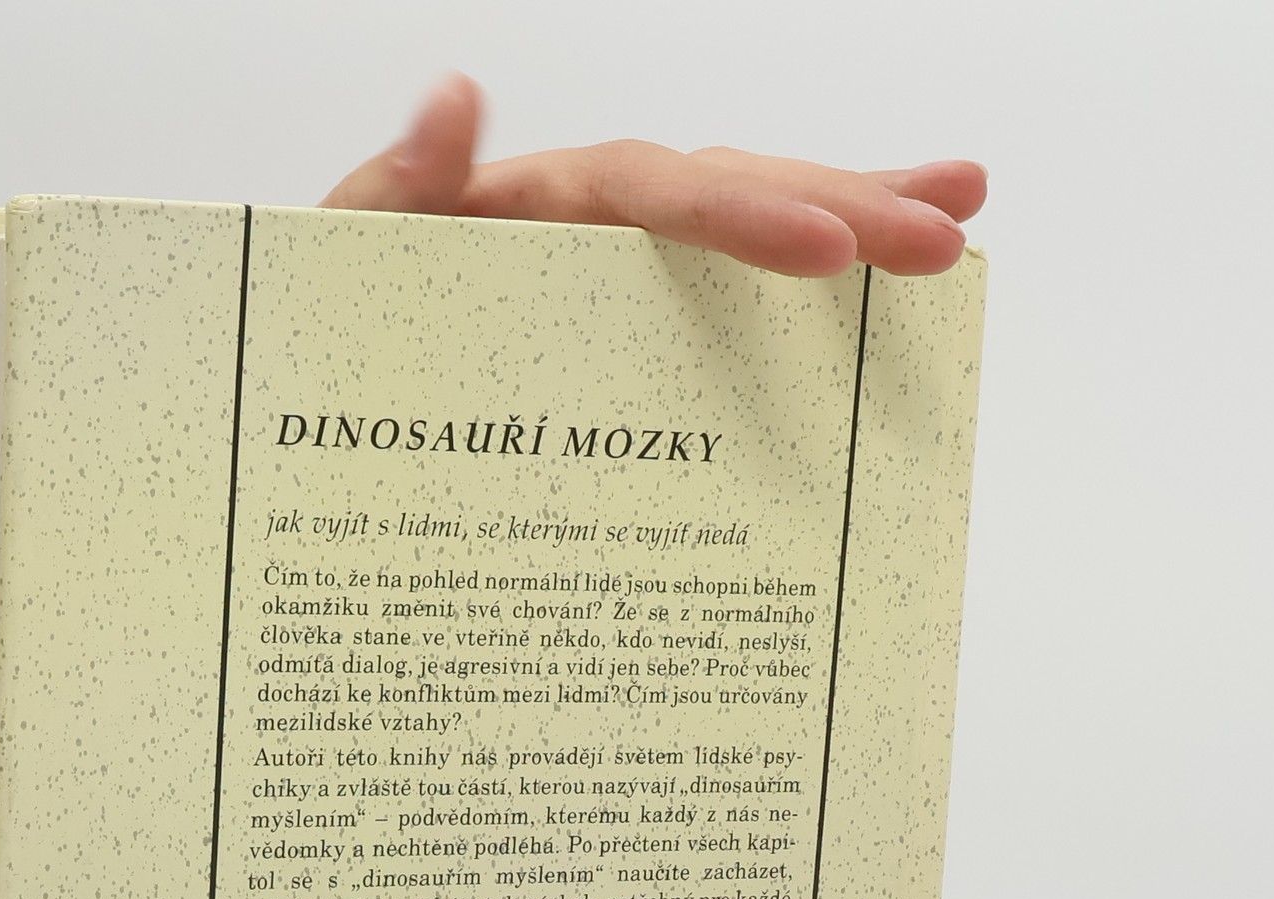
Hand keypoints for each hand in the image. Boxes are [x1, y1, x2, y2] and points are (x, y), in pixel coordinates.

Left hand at [321, 72, 984, 277]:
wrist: (319, 428)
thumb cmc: (331, 338)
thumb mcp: (342, 271)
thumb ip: (392, 191)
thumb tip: (455, 94)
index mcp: (531, 207)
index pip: (653, 194)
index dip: (741, 216)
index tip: (825, 250)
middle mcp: (586, 229)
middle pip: (728, 193)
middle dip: (839, 206)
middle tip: (941, 235)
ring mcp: (612, 281)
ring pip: (743, 233)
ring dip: (851, 221)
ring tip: (954, 223)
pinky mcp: (624, 343)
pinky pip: (720, 317)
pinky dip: (796, 312)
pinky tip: (871, 312)